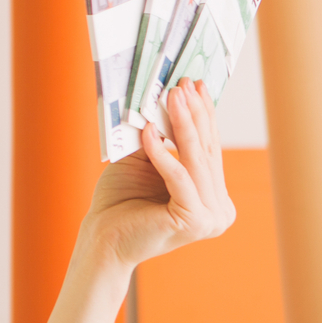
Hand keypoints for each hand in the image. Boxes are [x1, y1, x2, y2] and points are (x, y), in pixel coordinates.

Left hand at [79, 80, 235, 270]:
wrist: (102, 240)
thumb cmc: (121, 202)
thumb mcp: (145, 161)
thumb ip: (163, 138)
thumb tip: (172, 98)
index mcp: (213, 198)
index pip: (209, 149)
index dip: (204, 115)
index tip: (197, 85)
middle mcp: (220, 210)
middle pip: (206, 151)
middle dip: (195, 113)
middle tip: (186, 83)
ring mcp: (211, 218)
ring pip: (196, 160)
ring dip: (183, 124)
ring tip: (173, 95)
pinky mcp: (194, 221)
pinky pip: (179, 177)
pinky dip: (163, 153)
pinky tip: (151, 131)